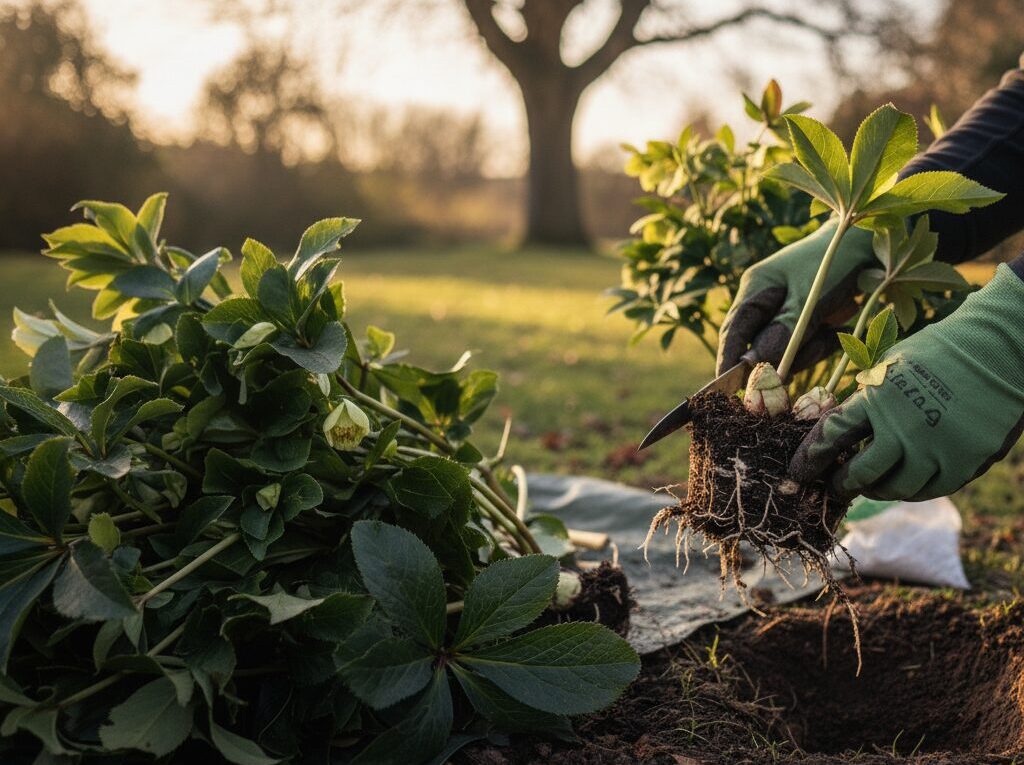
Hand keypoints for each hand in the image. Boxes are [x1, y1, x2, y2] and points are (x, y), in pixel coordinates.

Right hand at [717, 220, 874, 374]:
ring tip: (836, 324)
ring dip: (811, 347)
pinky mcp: (806, 316)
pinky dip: (824, 341)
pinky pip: (806, 343)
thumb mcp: (810, 300)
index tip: (727, 391)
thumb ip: (781, 334)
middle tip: (815, 346)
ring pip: (786, 348)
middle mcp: (765, 299)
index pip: (733, 332)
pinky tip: (841, 325)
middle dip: (787, 354)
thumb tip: (750, 365)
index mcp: (756, 288)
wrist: (873, 241)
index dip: (728, 362)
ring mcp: (785, 307)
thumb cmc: (837, 262)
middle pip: (761, 345)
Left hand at [790, 265, 1023, 500]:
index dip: (809, 460)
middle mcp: (903, 428)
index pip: (830, 437)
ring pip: (893, 489)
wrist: (997, 351)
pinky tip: (904, 483)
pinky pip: (928, 490)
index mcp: (876, 398)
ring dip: (876, 490)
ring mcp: (935, 449)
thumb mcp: (888, 365)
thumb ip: (864, 398)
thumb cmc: (936, 354)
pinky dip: (911, 490)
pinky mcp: (963, 463)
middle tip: (835, 486)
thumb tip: (834, 428)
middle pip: (858, 473)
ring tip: (870, 484)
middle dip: (840, 483)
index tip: (797, 474)